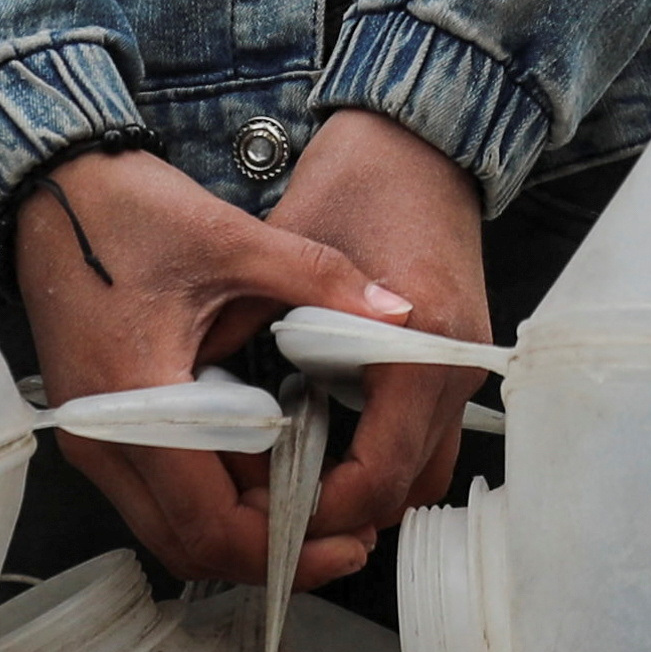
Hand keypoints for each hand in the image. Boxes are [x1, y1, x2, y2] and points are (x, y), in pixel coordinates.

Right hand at [17, 150, 408, 587]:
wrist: (52, 186)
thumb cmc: (128, 210)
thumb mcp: (231, 238)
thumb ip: (319, 277)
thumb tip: (399, 314)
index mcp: (134, 400)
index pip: (210, 524)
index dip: (285, 548)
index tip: (348, 538)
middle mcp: (103, 439)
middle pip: (191, 546)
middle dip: (273, 554)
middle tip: (348, 538)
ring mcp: (95, 438)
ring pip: (174, 529)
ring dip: (247, 530)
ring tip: (321, 504)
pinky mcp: (101, 427)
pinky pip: (163, 492)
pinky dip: (219, 496)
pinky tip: (274, 464)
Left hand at [268, 110, 490, 546]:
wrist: (421, 138)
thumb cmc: (353, 182)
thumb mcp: (278, 253)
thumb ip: (239, 330)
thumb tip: (185, 405)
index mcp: (414, 350)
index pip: (376, 478)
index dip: (318, 513)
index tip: (263, 511)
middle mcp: (454, 369)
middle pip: (404, 491)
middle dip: (338, 512)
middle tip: (270, 507)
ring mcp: (465, 366)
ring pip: (423, 472)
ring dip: (364, 487)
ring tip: (294, 477)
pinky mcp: (459, 359)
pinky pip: (427, 436)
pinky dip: (383, 452)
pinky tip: (328, 435)